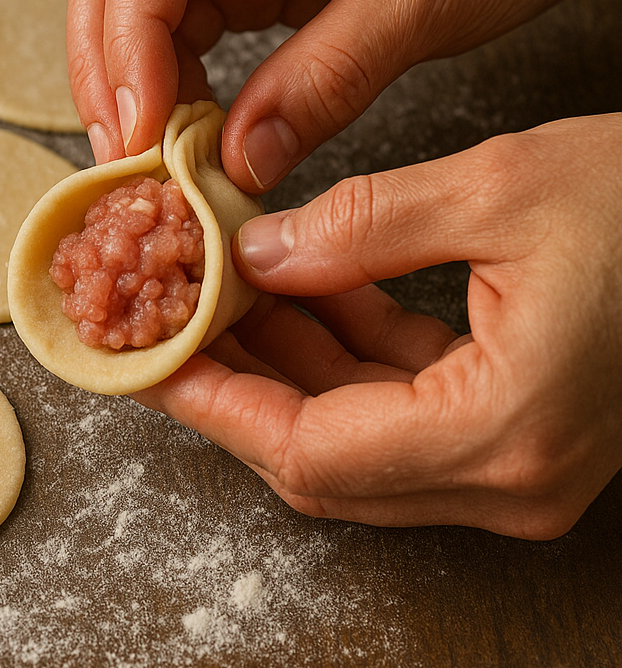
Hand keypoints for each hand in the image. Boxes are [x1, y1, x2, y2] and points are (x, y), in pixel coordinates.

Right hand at [64, 0, 621, 188]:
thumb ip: (328, 77)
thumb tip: (238, 159)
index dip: (131, 27)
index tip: (140, 122)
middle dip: (110, 59)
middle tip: (128, 154)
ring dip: (127, 77)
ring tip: (152, 156)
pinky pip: (161, 17)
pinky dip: (163, 80)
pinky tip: (180, 131)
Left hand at [134, 114, 621, 538]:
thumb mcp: (499, 187)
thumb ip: (359, 224)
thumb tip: (251, 252)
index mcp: (504, 432)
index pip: (309, 450)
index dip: (212, 405)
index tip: (140, 360)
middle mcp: (512, 480)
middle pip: (320, 460)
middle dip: (234, 386)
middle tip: (161, 322)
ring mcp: (522, 470)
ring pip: (356, 439)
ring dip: (283, 368)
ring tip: (216, 291)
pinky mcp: (526, 437)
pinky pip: (404, 412)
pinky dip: (346, 355)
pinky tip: (303, 286)